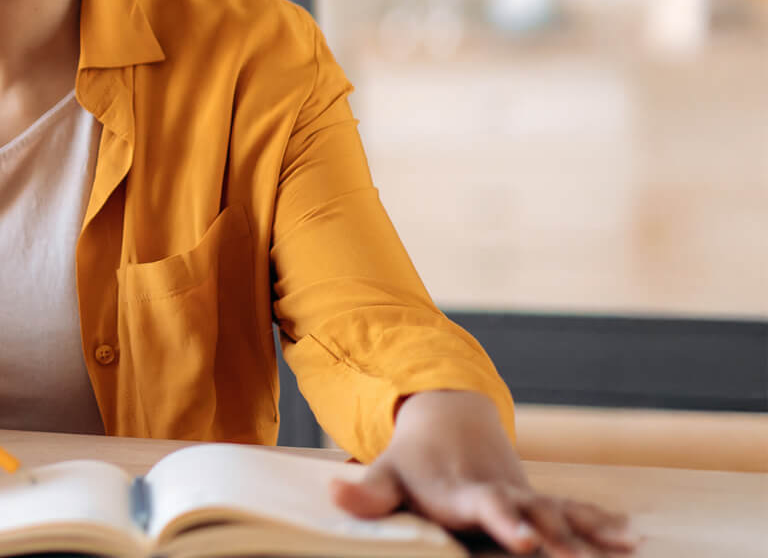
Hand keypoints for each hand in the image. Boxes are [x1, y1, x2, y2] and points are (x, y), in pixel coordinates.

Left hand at [330, 390, 637, 556]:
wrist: (445, 419)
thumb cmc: (411, 461)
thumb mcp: (385, 474)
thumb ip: (368, 492)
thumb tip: (335, 492)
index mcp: (462, 492)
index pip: (486, 507)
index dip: (504, 523)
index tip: (523, 540)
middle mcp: (499, 493)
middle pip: (534, 514)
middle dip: (559, 537)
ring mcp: (522, 496)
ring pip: (560, 512)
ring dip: (589, 531)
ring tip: (622, 547)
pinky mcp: (535, 501)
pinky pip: (572, 509)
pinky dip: (599, 521)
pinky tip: (630, 538)